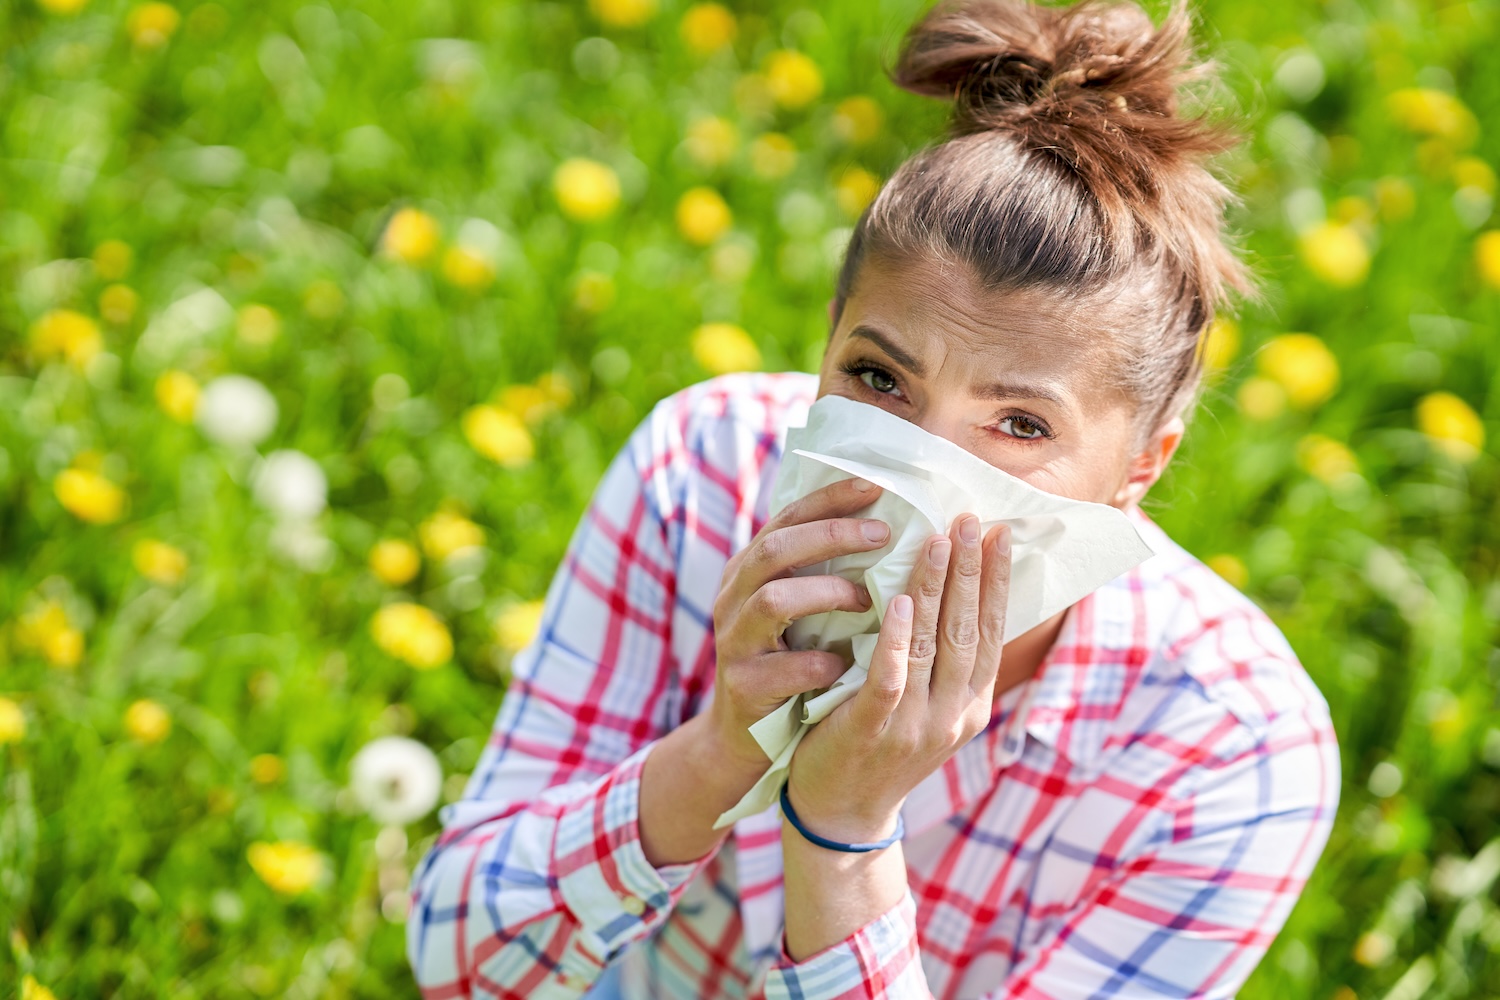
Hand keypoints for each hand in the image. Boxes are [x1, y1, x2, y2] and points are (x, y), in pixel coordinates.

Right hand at [704, 477, 890, 769]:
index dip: (829, 499)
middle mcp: (733, 597)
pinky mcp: (742, 686)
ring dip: (826, 593)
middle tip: (883, 534)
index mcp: (748, 569)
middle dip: (831, 536)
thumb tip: (891, 523)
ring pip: (772, 599)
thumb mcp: (797, 608)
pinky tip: (847, 663)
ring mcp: (733, 641)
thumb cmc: (788, 658)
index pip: (787, 517)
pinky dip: (820, 662)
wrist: (744, 734)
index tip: (876, 484)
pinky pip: (783, 668)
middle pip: (775, 549)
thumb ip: (822, 570)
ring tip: (867, 599)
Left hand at [785, 514, 1011, 840]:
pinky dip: (898, 638)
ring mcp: (916, 725)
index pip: (992, 632)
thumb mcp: (928, 708)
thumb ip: (944, 662)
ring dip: (939, 588)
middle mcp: (953, 714)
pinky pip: (890, 678)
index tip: (998, 533)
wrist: (841, 813)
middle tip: (969, 519)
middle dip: (971, 571)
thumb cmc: (881, 746)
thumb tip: (956, 592)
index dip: (997, 582)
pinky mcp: (873, 731)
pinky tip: (901, 600)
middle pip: (969, 630)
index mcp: (972, 705)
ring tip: (937, 539)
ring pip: (934, 645)